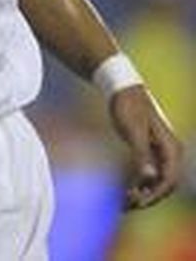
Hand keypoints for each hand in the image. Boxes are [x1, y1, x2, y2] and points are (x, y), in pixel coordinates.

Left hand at [109, 85, 184, 209]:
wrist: (122, 89)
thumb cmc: (128, 107)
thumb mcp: (132, 130)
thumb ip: (140, 154)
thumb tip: (147, 177)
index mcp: (171, 148)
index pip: (169, 180)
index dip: (154, 194)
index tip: (137, 202)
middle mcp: (171, 153)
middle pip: (165, 185)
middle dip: (149, 197)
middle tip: (127, 205)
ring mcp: (162, 153)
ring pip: (158, 181)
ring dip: (145, 193)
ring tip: (125, 202)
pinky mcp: (151, 152)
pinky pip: (150, 174)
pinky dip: (140, 184)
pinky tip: (127, 191)